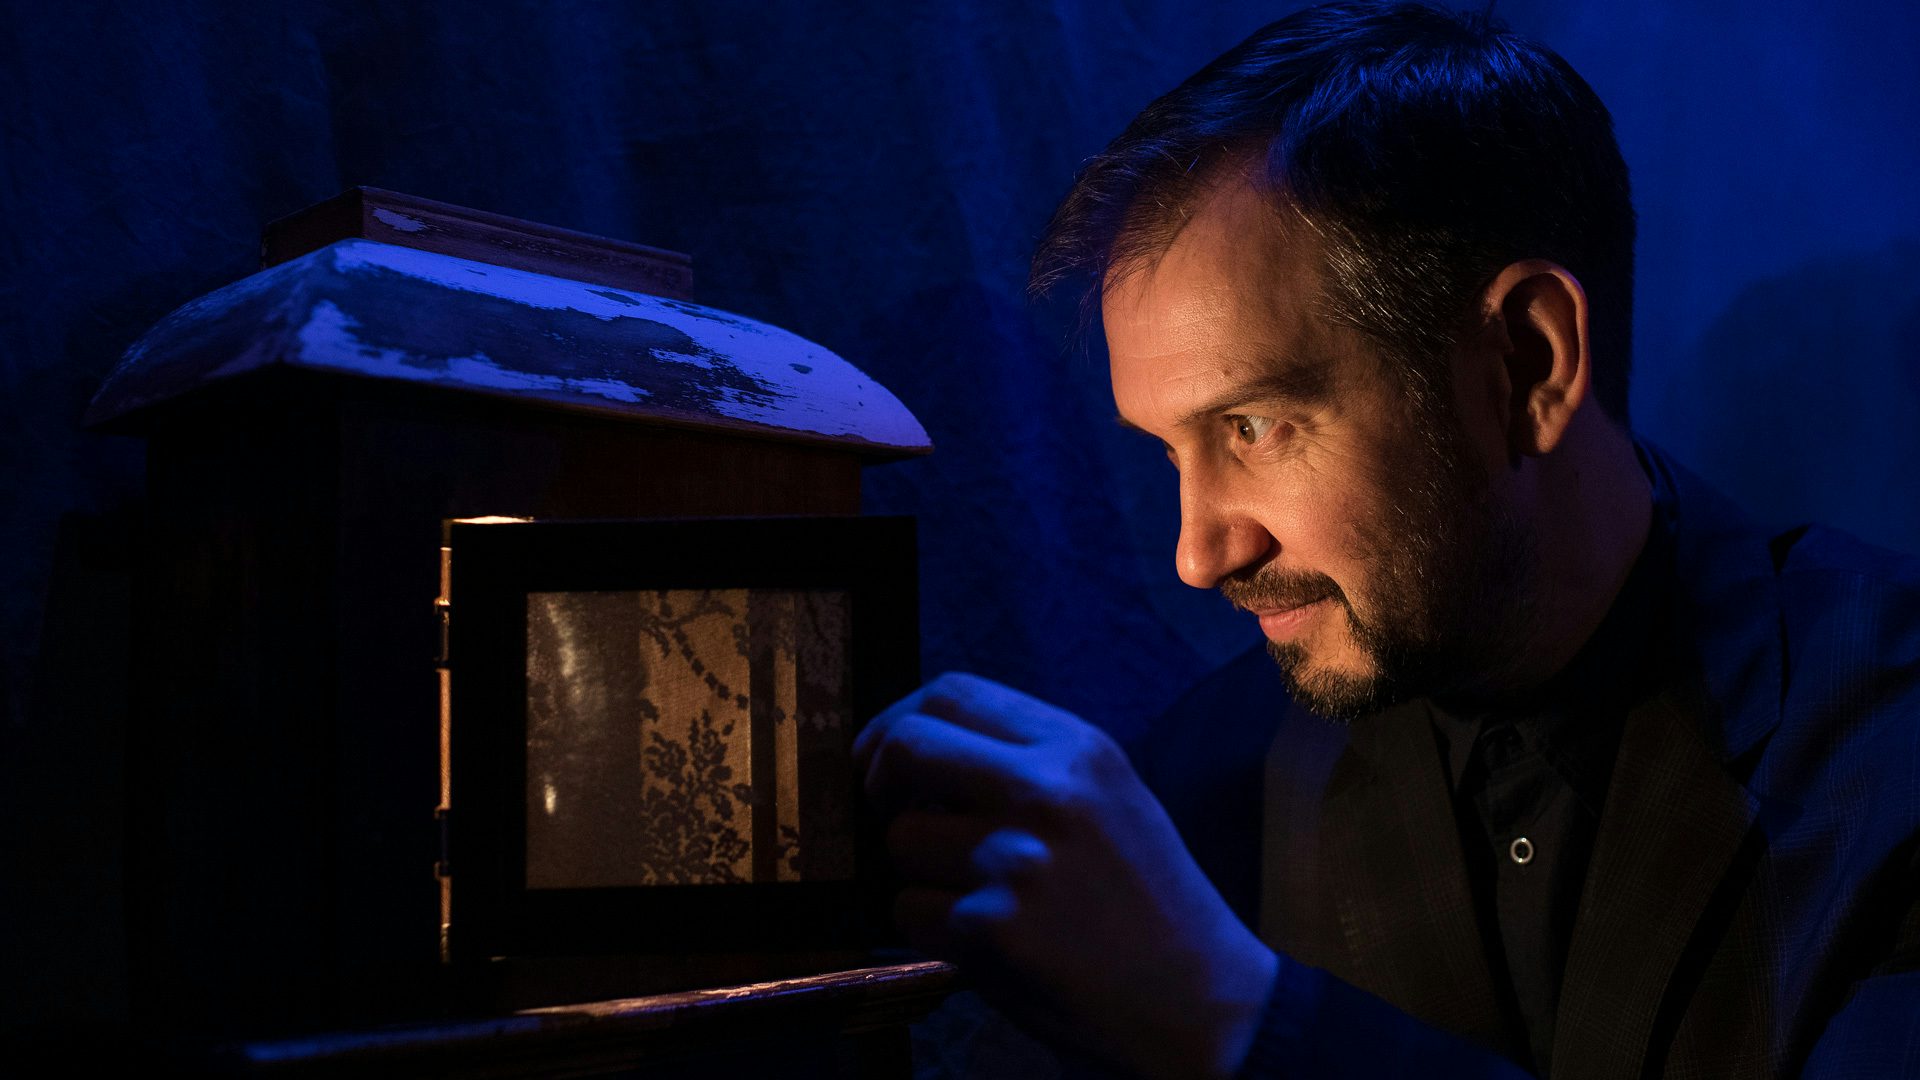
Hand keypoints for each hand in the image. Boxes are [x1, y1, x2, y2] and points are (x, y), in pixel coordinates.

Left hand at [853, 672, 1277, 1078]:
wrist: (1199, 1000)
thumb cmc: (1148, 900)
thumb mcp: (1109, 797)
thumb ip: (1027, 761)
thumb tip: (920, 748)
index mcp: (1077, 748)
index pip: (952, 692)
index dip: (897, 722)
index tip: (885, 757)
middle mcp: (1045, 791)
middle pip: (906, 748)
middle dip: (879, 781)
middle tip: (891, 814)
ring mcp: (1014, 859)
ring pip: (899, 841)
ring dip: (915, 872)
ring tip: (971, 895)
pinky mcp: (990, 927)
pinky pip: (911, 911)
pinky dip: (930, 929)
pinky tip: (982, 941)